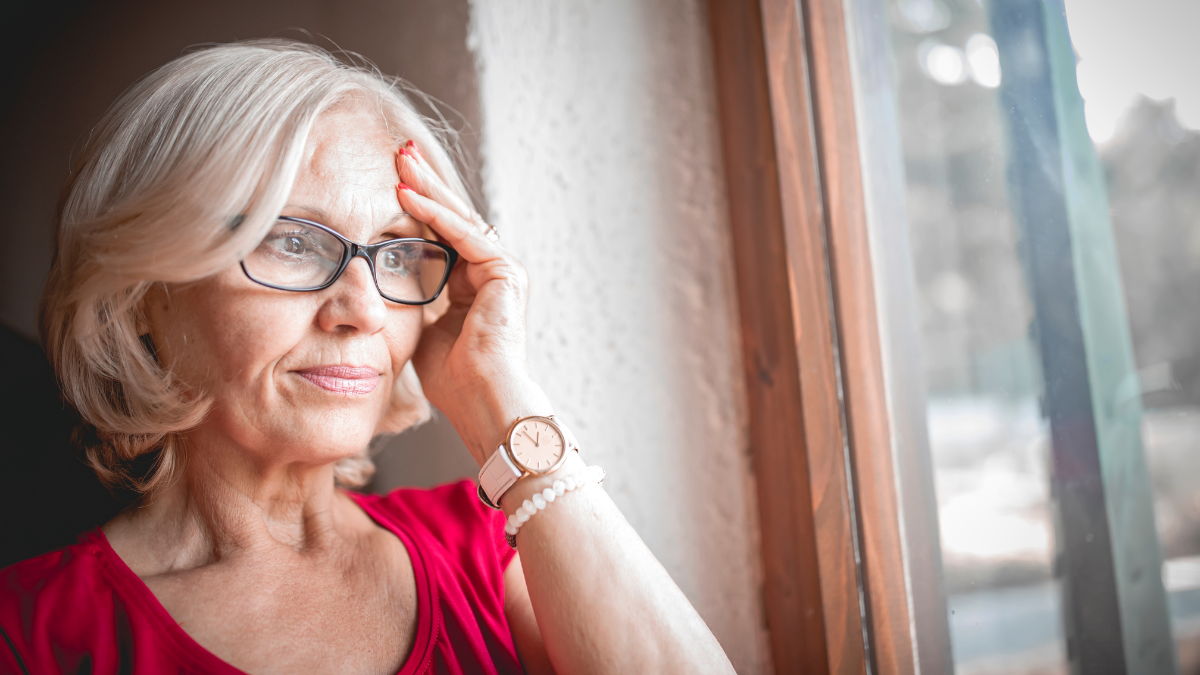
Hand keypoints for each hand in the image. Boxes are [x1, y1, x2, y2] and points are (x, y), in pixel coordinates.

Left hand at [394, 142, 551, 464]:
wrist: (483, 402)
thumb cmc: (455, 380)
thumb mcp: (423, 330)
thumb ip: (415, 303)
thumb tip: (384, 288)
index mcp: (474, 284)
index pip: (443, 234)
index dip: (418, 206)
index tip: (390, 181)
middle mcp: (493, 271)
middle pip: (453, 217)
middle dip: (425, 183)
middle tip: (399, 151)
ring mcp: (504, 271)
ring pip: (460, 219)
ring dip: (428, 187)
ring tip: (400, 160)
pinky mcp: (507, 273)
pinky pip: (466, 236)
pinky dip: (436, 215)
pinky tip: (408, 195)